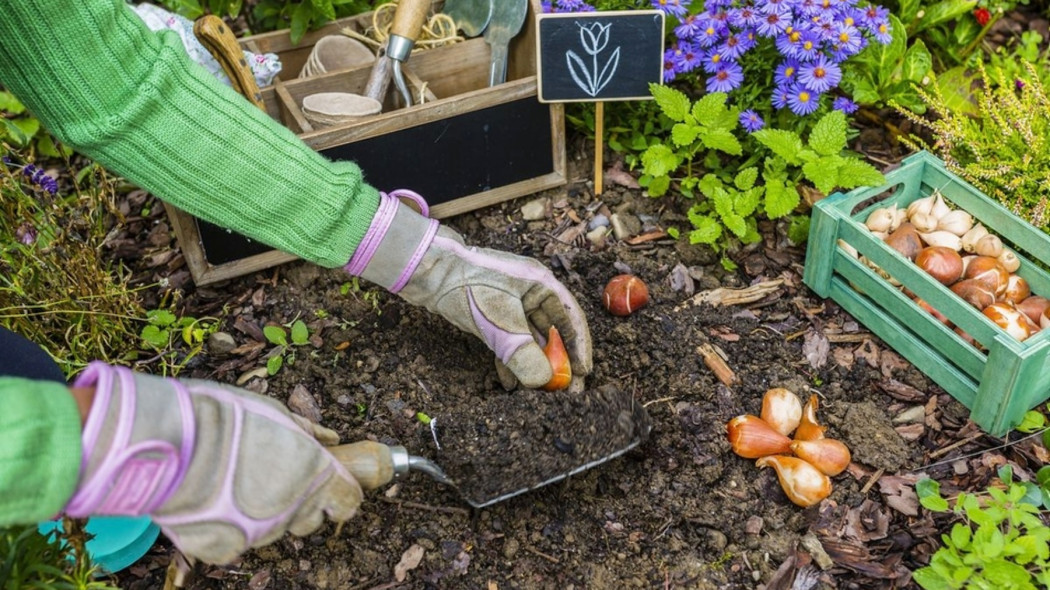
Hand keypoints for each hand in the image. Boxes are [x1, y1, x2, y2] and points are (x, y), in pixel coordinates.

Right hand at [65, 362, 361, 564]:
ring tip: (231, 483)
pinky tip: (210, 501)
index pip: (349, 501)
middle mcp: (293, 508)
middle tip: (271, 478)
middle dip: (301, 504)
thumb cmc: (220, 416)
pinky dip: (228, 527)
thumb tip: (331, 438)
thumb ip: (306, 431)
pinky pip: (236, 542)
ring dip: (262, 513)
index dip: (342, 494)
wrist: (163, 441)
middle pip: (311, 518)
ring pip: (273, 530)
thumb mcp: (271, 410)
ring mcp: (259, 533)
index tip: (332, 487)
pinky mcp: (225, 548)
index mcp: (314, 472)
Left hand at [345, 190, 591, 389]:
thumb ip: (523, 354)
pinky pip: (509, 338)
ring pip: (529, 337)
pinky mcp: (492, 312)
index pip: (571, 318)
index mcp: (540, 284)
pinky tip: (510, 383)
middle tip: (563, 391)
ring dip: (533, 364)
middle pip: (552, 330)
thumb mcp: (500, 324)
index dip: (579, 348)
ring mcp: (510, 301)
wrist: (426, 271)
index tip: (583, 374)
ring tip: (536, 393)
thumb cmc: (467, 287)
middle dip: (556, 362)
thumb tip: (542, 382)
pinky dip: (511, 359)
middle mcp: (530, 291)